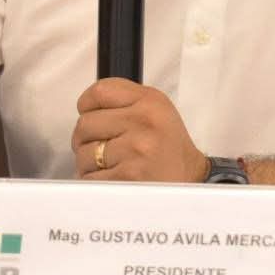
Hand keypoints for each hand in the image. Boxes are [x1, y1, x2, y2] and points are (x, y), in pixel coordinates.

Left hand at [72, 78, 207, 182]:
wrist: (190, 180)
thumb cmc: (167, 147)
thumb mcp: (155, 110)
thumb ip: (123, 102)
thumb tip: (85, 109)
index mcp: (149, 100)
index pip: (99, 92)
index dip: (87, 106)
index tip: (91, 116)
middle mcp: (143, 121)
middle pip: (85, 124)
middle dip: (85, 139)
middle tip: (100, 147)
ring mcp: (136, 150)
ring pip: (84, 153)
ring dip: (89, 163)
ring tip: (110, 165)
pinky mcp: (128, 176)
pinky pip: (91, 177)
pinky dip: (96, 182)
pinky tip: (114, 179)